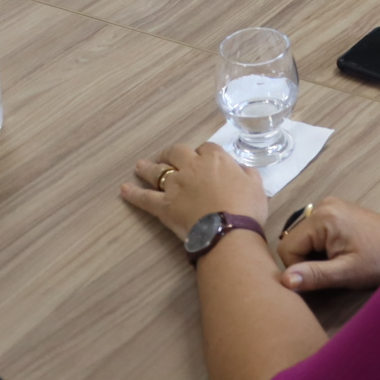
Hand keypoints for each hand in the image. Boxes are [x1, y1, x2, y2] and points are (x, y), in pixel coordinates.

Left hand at [120, 141, 268, 239]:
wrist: (228, 231)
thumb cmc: (245, 208)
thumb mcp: (256, 186)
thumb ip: (247, 174)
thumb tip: (241, 170)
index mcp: (215, 159)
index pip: (206, 148)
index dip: (203, 153)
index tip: (203, 159)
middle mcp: (192, 167)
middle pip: (177, 152)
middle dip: (170, 153)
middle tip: (165, 156)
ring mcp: (175, 185)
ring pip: (157, 171)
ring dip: (148, 167)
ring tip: (140, 166)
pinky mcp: (164, 205)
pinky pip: (145, 198)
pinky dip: (133, 194)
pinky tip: (124, 190)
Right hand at [275, 200, 379, 292]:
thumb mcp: (346, 272)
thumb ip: (314, 275)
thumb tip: (283, 281)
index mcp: (322, 217)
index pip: (286, 248)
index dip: (298, 268)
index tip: (322, 276)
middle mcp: (321, 205)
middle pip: (294, 241)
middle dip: (306, 260)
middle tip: (333, 269)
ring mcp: (330, 206)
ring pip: (303, 238)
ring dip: (314, 255)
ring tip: (339, 262)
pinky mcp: (337, 211)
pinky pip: (315, 233)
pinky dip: (321, 247)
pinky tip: (341, 253)